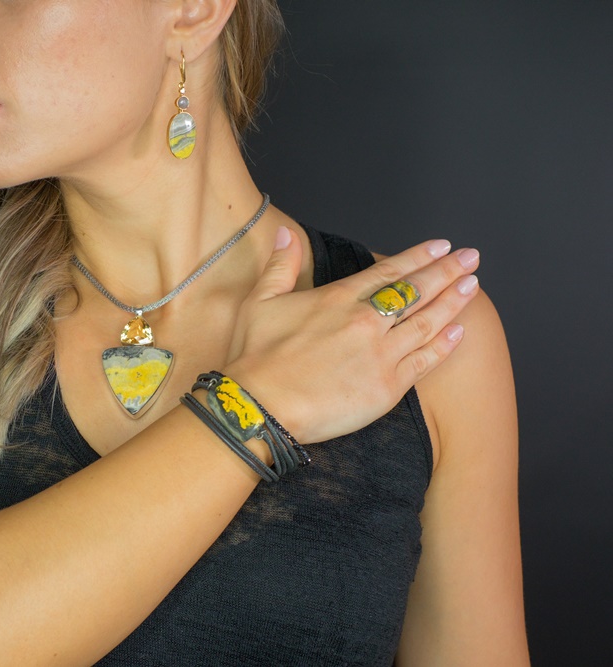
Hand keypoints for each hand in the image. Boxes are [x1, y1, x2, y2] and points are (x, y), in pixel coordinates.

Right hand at [225, 228, 478, 443]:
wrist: (260, 406)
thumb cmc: (256, 357)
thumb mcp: (260, 301)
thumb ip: (280, 265)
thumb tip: (288, 234)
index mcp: (338, 298)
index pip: (388, 272)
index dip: (418, 256)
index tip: (440, 246)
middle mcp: (366, 321)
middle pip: (417, 291)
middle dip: (447, 271)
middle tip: (470, 257)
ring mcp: (380, 354)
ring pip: (427, 322)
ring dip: (454, 301)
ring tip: (473, 286)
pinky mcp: (387, 387)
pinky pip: (424, 361)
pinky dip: (445, 345)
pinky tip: (459, 332)